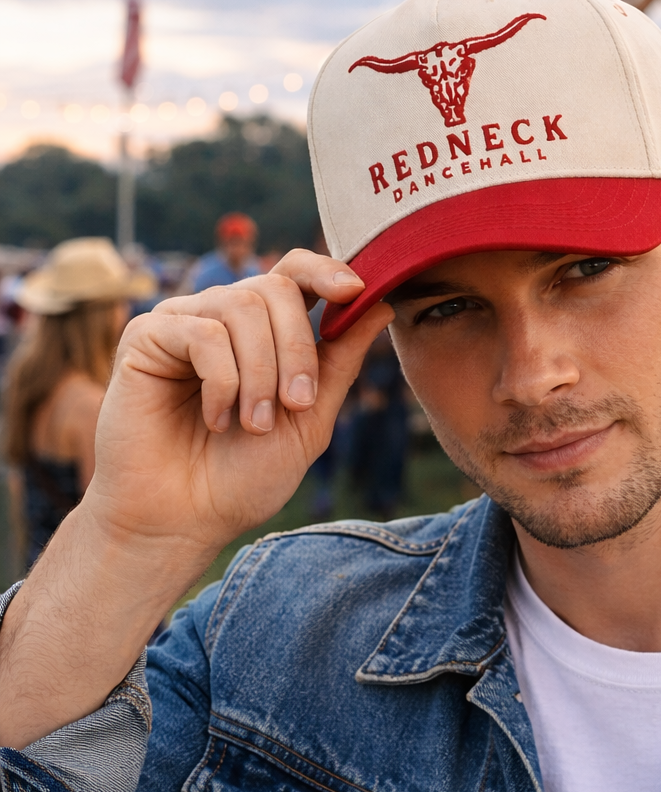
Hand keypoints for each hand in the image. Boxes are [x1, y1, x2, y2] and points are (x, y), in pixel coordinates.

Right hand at [88, 249, 391, 553]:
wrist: (186, 520)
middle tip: (296, 404)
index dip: (326, 270)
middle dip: (298, 349)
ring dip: (261, 373)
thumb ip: (341, 362)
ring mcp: (183, 322)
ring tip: (254, 424)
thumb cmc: (245, 475)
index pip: (296, 274)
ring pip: (242, 307)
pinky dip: (222, 381)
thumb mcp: (310, 418)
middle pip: (276, 289)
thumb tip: (382, 305)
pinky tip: (216, 418)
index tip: (355, 290)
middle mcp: (223, 317)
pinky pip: (203, 333)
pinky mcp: (146, 336)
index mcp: (265, 332)